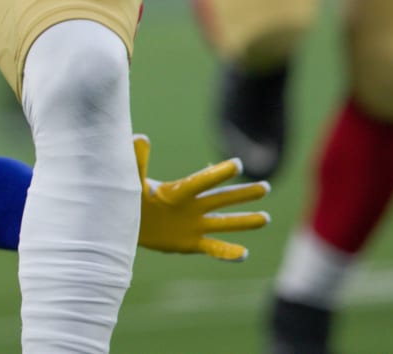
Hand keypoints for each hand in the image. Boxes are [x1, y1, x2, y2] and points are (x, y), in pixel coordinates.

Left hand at [133, 135, 270, 260]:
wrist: (127, 223)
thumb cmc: (131, 197)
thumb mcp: (132, 180)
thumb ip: (138, 162)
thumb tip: (140, 138)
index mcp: (178, 191)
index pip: (201, 182)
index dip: (217, 174)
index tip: (237, 164)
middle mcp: (192, 207)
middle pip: (221, 199)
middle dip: (243, 195)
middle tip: (265, 187)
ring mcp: (193, 225)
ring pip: (224, 223)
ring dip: (244, 221)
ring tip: (265, 218)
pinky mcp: (190, 244)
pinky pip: (212, 248)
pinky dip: (227, 252)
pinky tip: (244, 254)